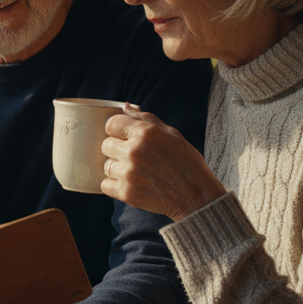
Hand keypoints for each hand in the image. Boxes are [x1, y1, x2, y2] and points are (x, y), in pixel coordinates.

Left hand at [101, 104, 225, 220]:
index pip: (112, 124)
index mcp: (146, 133)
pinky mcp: (126, 193)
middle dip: (117, 150)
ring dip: (118, 169)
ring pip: (106, 166)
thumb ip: (146, 119)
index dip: (118, 130)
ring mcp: (129, 173)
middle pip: (106, 145)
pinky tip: (131, 185)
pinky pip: (105, 185)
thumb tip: (125, 106)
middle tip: (135, 158)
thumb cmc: (187, 163)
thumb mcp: (172, 134)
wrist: (197, 197)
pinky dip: (115, 186)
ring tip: (137, 173)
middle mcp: (134, 151)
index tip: (125, 137)